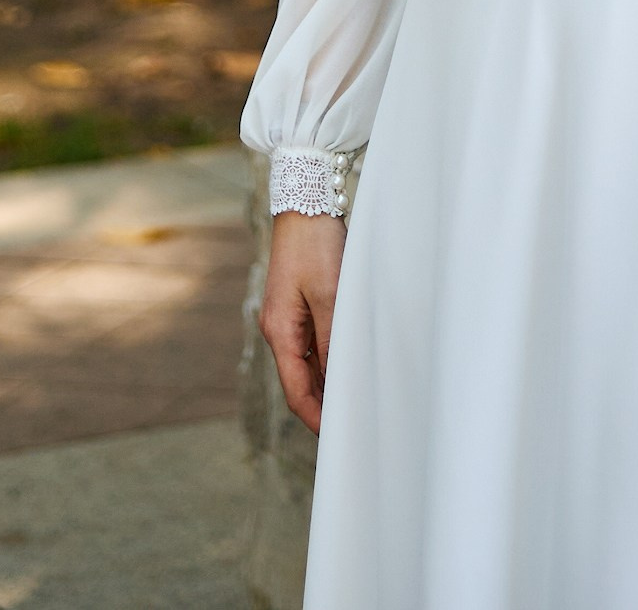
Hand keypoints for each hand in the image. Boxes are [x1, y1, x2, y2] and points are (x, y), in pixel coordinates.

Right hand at [261, 209, 344, 431]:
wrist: (306, 199)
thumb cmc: (316, 245)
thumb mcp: (329, 295)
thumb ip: (332, 340)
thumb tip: (338, 381)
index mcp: (280, 332)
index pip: (297, 392)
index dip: (318, 418)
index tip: (340, 438)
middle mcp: (279, 329)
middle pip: (301, 381)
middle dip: (324, 404)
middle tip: (355, 422)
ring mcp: (286, 317)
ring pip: (307, 363)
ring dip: (329, 381)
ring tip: (358, 397)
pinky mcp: (298, 303)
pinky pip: (312, 343)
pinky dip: (329, 358)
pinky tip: (349, 361)